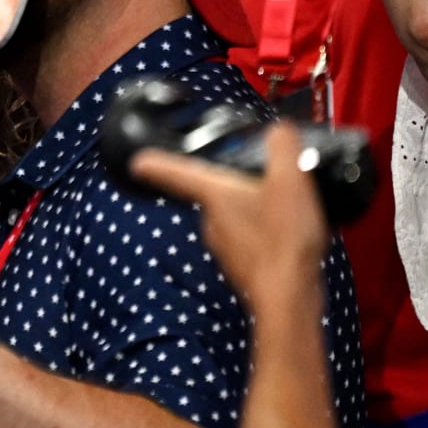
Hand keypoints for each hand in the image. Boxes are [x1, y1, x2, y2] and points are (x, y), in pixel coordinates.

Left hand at [131, 122, 326, 322]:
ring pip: (235, 217)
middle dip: (236, 183)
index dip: (156, 162)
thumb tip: (279, 130)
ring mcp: (225, 247)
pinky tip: (290, 235)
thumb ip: (282, 147)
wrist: (289, 297)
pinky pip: (252, 240)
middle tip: (265, 178)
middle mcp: (210, 221)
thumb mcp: (290, 181)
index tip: (138, 161)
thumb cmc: (282, 240)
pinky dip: (268, 234)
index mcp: (212, 194)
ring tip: (287, 207)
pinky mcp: (243, 266)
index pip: (174, 171)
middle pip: (214, 192)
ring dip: (256, 209)